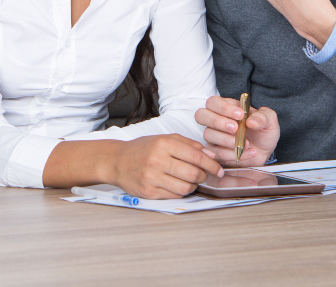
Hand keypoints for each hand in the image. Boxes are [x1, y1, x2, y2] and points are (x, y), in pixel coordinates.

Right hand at [108, 134, 223, 198]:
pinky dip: (181, 191)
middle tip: (204, 175)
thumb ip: (189, 145)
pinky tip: (177, 185)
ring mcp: (152, 178)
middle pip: (193, 174)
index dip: (211, 165)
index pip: (196, 156)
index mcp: (163, 144)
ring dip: (193, 185)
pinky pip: (174, 195)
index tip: (219, 170)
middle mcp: (157, 160)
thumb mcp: (164, 139)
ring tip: (190, 180)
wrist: (117, 161)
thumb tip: (211, 156)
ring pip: (185, 187)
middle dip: (204, 176)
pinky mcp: (148, 192)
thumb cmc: (143, 149)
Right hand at [195, 96, 279, 166]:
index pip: (213, 102)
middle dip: (218, 122)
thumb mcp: (269, 121)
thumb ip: (263, 117)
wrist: (265, 152)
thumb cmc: (263, 132)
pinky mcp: (216, 152)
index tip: (240, 115)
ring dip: (227, 140)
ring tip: (245, 144)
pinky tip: (248, 152)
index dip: (223, 107)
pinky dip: (233, 154)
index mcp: (226, 107)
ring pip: (208, 135)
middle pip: (201, 115)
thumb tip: (251, 121)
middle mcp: (216, 121)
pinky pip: (217, 153)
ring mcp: (214, 136)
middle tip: (235, 128)